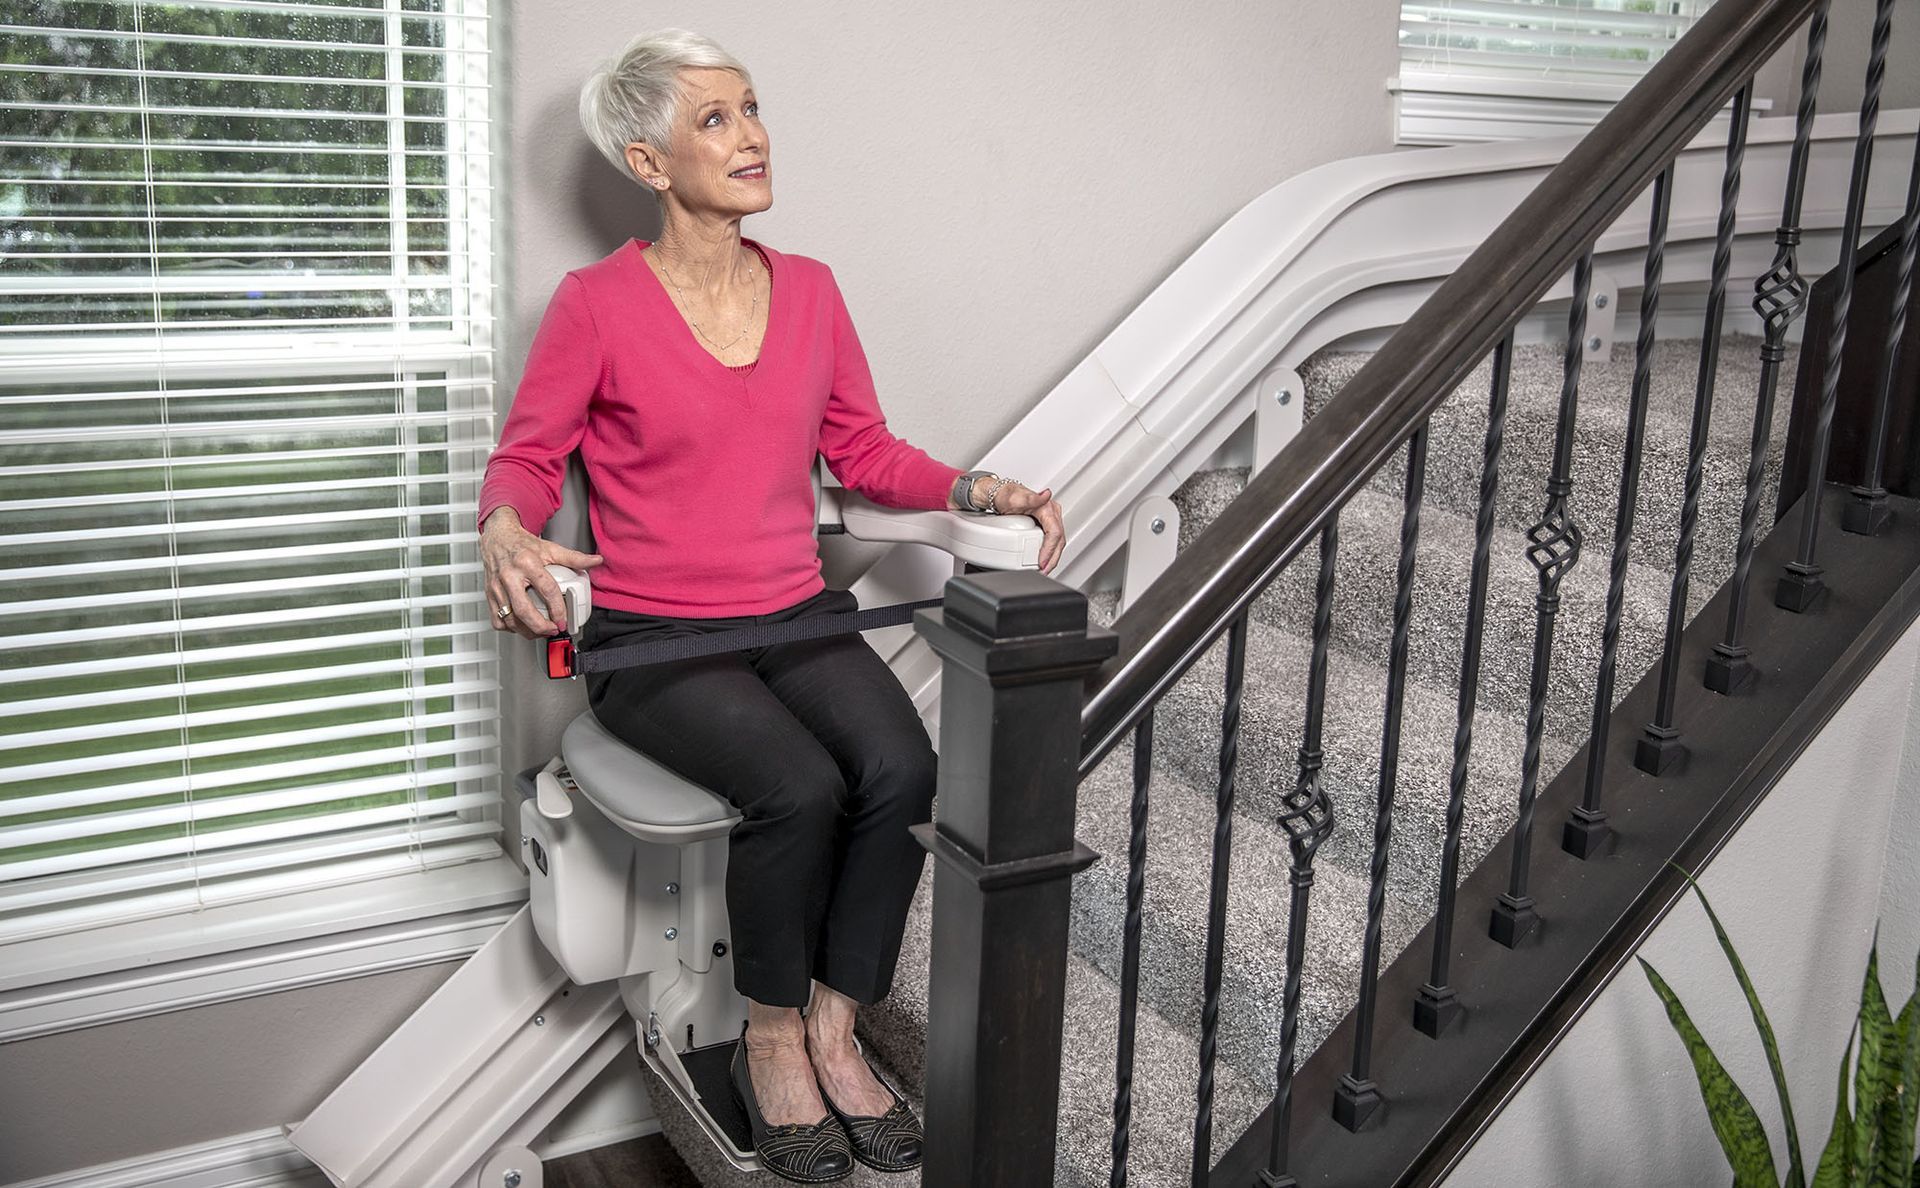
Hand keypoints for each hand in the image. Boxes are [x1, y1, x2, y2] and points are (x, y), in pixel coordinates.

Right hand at [480, 508, 604, 638]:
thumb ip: (574, 558)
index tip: (563, 619)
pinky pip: (497, 620)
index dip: (558, 608)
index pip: (546, 589)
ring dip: (527, 631)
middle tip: (553, 630)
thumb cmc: (522, 544)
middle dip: (540, 626)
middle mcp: (509, 576)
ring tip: (542, 630)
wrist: (498, 538)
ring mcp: (497, 587)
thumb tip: (595, 561)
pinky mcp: (489, 595)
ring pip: (509, 618)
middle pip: (523, 610)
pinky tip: (522, 625)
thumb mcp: (550, 548)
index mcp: (527, 563)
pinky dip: (510, 628)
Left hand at [986, 480, 1066, 575]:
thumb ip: (1032, 498)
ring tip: (1043, 570)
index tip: (1041, 562)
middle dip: (1052, 559)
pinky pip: (1052, 543)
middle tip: (1043, 571)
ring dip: (1052, 559)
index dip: (1049, 550)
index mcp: (1048, 508)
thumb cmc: (1007, 496)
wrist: (1000, 496)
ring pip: (1058, 544)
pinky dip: (1049, 554)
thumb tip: (1046, 495)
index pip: (1055, 532)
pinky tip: (1043, 562)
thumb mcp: (1016, 497)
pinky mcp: (1046, 527)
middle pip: (1059, 541)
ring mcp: (1050, 521)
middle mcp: (1052, 514)